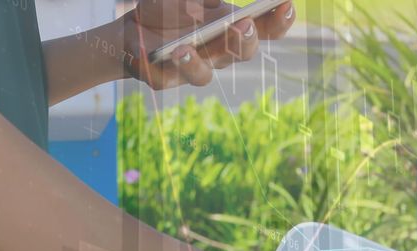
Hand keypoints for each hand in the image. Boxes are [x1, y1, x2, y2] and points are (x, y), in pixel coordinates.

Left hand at [121, 1, 295, 89]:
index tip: (286, 5)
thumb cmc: (166, 8)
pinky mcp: (166, 78)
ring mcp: (195, 67)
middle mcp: (218, 51)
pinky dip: (170, 63)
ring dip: (199, 60)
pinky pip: (168, 77)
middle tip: (244, 23)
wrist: (130, 29)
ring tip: (186, 46)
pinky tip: (165, 50)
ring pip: (207, 73)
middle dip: (245, 39)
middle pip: (241, 52)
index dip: (279, 21)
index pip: (264, 28)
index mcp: (231, 27)